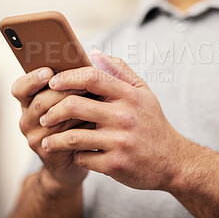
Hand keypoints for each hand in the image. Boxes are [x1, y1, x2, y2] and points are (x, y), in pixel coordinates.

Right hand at [12, 67, 89, 192]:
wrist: (77, 159)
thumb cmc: (78, 123)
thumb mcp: (74, 99)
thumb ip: (74, 81)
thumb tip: (92, 56)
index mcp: (30, 101)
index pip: (20, 88)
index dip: (32, 79)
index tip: (48, 71)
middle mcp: (28, 118)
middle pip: (40, 101)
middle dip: (65, 91)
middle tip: (86, 86)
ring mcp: (35, 137)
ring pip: (53, 118)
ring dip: (77, 108)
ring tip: (96, 100)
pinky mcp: (47, 151)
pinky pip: (63, 136)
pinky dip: (81, 126)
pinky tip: (96, 122)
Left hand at [39, 51, 185, 190]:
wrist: (173, 161)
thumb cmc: (153, 123)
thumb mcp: (144, 93)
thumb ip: (120, 71)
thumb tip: (94, 53)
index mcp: (130, 95)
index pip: (92, 77)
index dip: (67, 77)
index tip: (52, 83)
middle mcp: (124, 116)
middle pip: (74, 105)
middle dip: (52, 111)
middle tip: (45, 116)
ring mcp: (119, 141)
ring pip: (72, 136)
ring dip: (54, 138)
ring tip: (47, 139)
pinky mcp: (115, 164)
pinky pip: (81, 157)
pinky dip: (73, 156)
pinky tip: (72, 154)